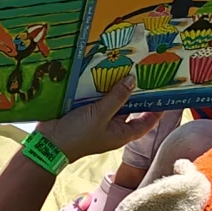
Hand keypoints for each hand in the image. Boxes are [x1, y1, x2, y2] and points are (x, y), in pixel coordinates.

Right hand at [41, 76, 161, 163]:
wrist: (48, 143)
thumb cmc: (78, 134)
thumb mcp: (100, 114)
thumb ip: (117, 97)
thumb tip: (133, 80)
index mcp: (122, 133)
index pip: (146, 123)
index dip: (156, 110)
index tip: (164, 94)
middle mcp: (113, 127)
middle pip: (130, 109)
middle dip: (136, 92)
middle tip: (145, 72)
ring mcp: (99, 120)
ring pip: (113, 101)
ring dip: (118, 87)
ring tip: (126, 67)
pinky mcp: (86, 113)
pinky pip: (98, 99)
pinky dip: (102, 88)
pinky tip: (103, 72)